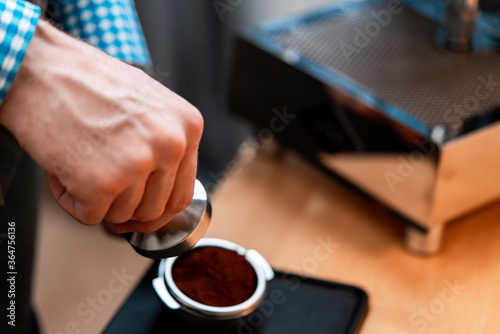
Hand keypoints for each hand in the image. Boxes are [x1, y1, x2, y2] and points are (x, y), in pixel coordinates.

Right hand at [0, 20, 202, 232]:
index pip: (181, 194)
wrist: (38, 68)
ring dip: (97, 200)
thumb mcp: (148, 104)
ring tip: (81, 162)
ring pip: (122, 215)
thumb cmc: (87, 82)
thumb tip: (161, 189)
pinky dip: (71, 201)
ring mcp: (137, 164)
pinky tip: (64, 170)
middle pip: (153, 210)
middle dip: (125, 205)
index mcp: (187, 127)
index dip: (157, 209)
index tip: (139, 211)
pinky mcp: (102, 183)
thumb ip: (164, 146)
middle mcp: (170, 146)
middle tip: (102, 185)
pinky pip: (90, 216)